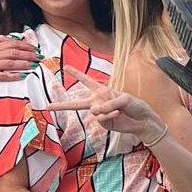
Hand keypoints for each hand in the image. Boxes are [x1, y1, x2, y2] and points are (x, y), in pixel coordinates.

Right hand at [0, 35, 41, 88]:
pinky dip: (13, 76)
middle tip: (39, 57)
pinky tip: (22, 76)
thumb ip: (1, 44)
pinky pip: (2, 75)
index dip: (25, 46)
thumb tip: (19, 41)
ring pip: (9, 63)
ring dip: (23, 64)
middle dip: (28, 54)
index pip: (11, 44)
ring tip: (34, 65)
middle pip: (12, 52)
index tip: (35, 49)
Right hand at [46, 66, 167, 143]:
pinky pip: (101, 118)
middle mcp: (98, 102)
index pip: (87, 81)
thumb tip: (94, 111)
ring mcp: (100, 114)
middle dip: (61, 105)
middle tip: (47, 107)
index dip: (76, 74)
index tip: (65, 67)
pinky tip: (118, 113)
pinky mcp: (104, 124)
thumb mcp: (125, 99)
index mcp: (103, 91)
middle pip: (77, 103)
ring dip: (105, 109)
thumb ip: (108, 103)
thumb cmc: (136, 106)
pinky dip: (109, 115)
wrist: (144, 121)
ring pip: (93, 111)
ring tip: (117, 109)